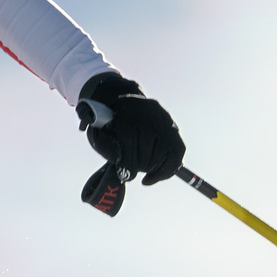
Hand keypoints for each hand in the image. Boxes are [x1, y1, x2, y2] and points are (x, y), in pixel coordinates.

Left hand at [76, 70, 184, 211]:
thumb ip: (107, 149)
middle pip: (148, 150)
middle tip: (132, 171)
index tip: (125, 175)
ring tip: (143, 170)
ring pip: (164, 153)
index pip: (130, 142)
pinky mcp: (173, 127)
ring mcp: (164, 120)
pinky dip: (168, 169)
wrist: (122, 101)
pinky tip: (156, 175)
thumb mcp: (98, 132)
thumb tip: (124, 171)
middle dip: (139, 166)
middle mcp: (148, 114)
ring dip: (153, 168)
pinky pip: (177, 152)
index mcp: (126, 114)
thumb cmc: (108, 123)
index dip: (128, 164)